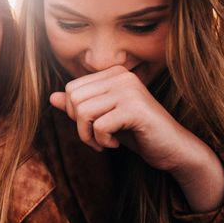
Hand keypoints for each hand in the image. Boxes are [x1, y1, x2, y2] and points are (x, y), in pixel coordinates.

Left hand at [50, 66, 223, 211]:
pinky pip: (99, 125)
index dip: (74, 114)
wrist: (171, 149)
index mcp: (114, 73)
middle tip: (95, 138)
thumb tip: (52, 97)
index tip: (91, 128)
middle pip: (74, 98)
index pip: (71, 89)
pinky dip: (101, 141)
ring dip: (88, 136)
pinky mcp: (135, 109)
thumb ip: (79, 107)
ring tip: (104, 142)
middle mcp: (122, 76)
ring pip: (83, 111)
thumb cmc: (136, 132)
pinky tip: (115, 145)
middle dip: (79, 125)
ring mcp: (129, 90)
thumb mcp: (103, 118)